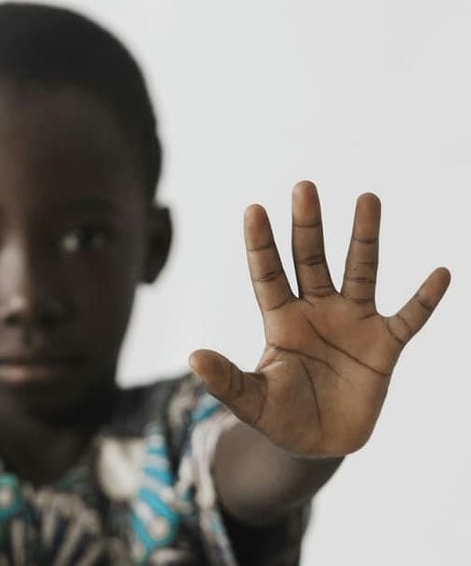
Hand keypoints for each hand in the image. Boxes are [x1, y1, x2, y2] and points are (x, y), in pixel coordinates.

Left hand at [189, 181, 449, 456]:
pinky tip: (439, 274)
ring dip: (363, 238)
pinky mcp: (384, 347)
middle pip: (311, 260)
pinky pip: (408, 318)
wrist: (320, 444)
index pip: (268, 274)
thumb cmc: (279, 416)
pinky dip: (424, 300)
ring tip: (367, 198)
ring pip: (360, 272)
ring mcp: (352, 324)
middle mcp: (316, 312)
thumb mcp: (250, 400)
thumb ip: (226, 379)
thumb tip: (193, 357)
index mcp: (281, 320)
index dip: (261, 244)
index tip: (253, 209)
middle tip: (304, 187)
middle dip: (307, 225)